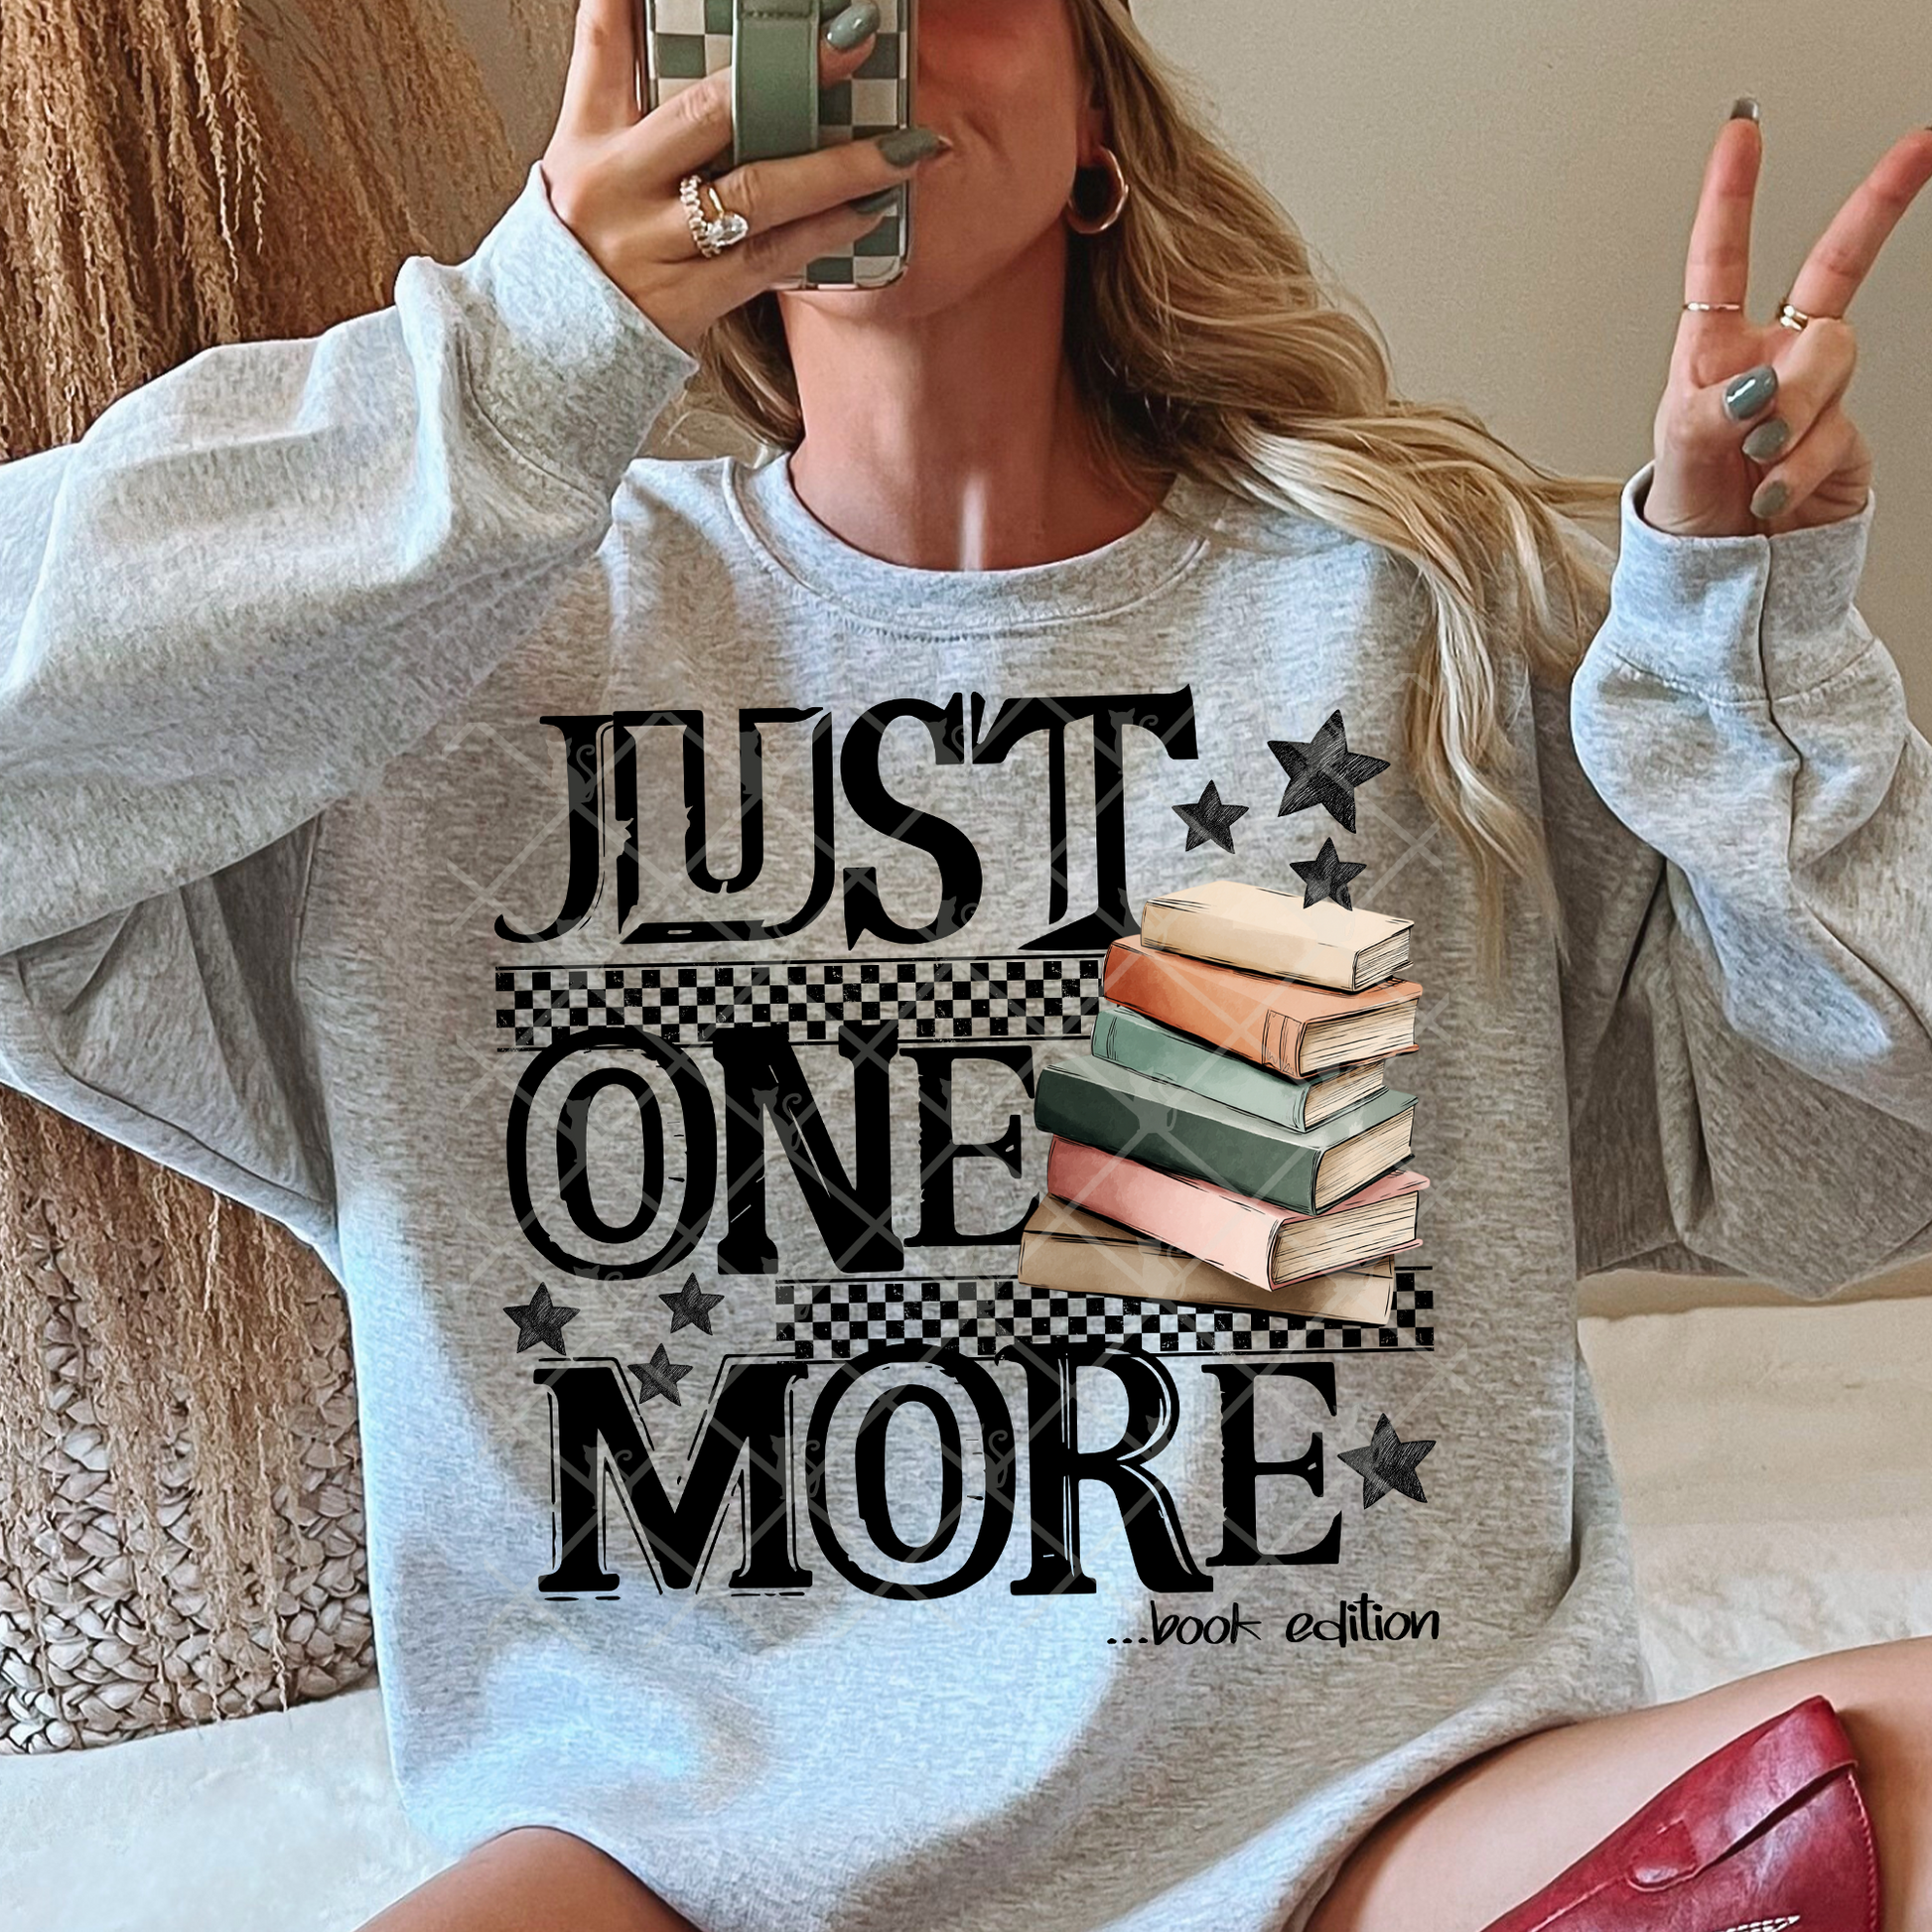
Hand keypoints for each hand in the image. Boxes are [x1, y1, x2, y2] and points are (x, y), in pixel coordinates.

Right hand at [538, 0, 951, 356]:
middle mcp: (616, 187)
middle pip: (711, 115)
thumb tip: (645, 11)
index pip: (605, 45)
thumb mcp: (578, 161)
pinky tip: (867, 214)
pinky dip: (822, 235)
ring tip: (902, 151)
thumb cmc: (581, 248)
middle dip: (791, 76)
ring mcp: (653, 247)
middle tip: (853, 42)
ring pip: (758, 194)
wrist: (548, 351)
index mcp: (588, 141)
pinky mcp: (685, 301)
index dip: (633, 1)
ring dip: (839, 170)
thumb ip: (612, 86)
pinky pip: (768, 261)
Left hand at [1640, 105, 1931, 538]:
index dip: (1733, 196)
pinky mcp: (1847, 438)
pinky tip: (1772, 496)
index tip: (1744, 129)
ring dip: (1793, 407)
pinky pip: (1836, 430)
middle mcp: (1771, 360)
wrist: (1726, 584)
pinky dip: (1801, 464)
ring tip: (1756, 459)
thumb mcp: (1674, 464)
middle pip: (1835, 272)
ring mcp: (1815, 397)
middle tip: (1920, 146)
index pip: (1723, 262)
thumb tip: (1754, 387)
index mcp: (1713, 353)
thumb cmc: (1689, 517)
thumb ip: (1704, 417)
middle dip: (1881, 204)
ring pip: (1832, 357)